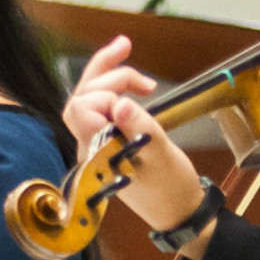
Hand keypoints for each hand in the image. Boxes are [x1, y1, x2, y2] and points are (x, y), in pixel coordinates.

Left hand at [64, 37, 205, 228]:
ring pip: (88, 97)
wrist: (177, 211)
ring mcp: (95, 142)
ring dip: (105, 72)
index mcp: (96, 152)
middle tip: (147, 81)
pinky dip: (110, 84)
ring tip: (126, 48)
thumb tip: (119, 103)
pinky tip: (126, 75)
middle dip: (109, 74)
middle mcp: (88, 146)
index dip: (106, 93)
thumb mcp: (161, 157)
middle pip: (82, 96)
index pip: (83, 107)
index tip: (140, 98)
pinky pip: (99, 106)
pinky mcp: (105, 139)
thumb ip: (139, 128)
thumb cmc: (171, 187)